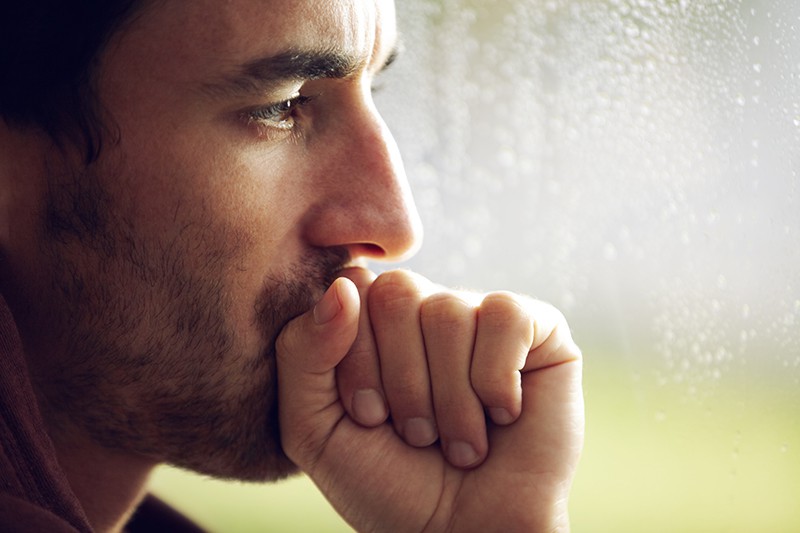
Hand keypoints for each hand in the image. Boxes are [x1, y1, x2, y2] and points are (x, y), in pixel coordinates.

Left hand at [276, 268, 583, 531]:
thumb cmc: (389, 484)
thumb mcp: (315, 428)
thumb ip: (302, 352)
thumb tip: (344, 284)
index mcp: (375, 322)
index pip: (351, 290)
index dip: (355, 359)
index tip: (370, 417)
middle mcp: (427, 309)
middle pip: (396, 293)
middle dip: (401, 380)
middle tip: (416, 433)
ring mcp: (481, 314)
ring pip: (447, 311)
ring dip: (449, 398)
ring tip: (459, 441)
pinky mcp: (537, 328)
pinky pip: (506, 317)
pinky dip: (496, 382)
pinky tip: (503, 414)